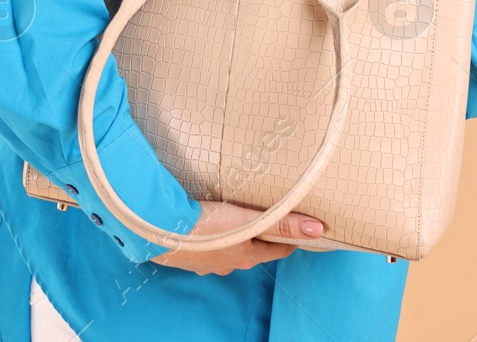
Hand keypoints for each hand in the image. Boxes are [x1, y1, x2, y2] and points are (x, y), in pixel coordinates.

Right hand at [151, 201, 326, 274]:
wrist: (158, 229)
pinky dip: (213, 235)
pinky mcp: (188, 254)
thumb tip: (318, 229)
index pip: (279, 249)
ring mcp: (207, 262)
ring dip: (236, 233)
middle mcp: (229, 263)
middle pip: (254, 248)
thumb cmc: (205, 225)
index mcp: (247, 256)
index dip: (291, 237)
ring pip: (230, 247)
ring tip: (237, 213)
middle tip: (269, 211)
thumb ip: (282, 223)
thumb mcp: (247, 221)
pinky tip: (208, 223)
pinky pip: (208, 245)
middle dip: (263, 232)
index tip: (299, 224)